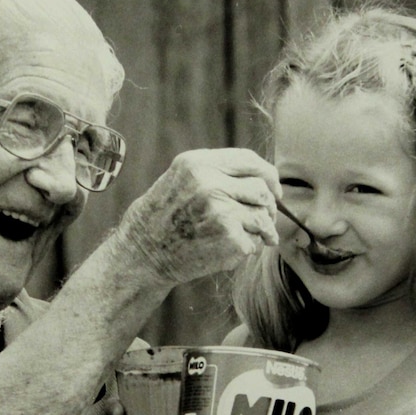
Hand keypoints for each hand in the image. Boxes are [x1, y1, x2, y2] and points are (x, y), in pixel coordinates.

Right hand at [116, 149, 280, 283]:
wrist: (142, 254)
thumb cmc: (163, 217)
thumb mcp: (181, 178)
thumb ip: (216, 172)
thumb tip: (263, 178)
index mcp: (198, 163)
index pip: (251, 160)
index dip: (269, 175)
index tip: (273, 191)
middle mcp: (210, 183)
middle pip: (262, 190)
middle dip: (269, 207)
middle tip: (264, 221)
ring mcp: (221, 212)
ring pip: (263, 218)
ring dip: (261, 231)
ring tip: (245, 237)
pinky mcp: (229, 239)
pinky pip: (255, 242)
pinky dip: (247, 249)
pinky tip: (226, 251)